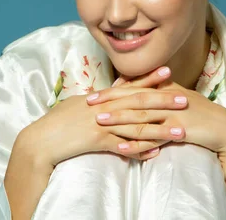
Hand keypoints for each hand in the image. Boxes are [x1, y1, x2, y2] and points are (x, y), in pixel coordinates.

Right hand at [20, 66, 181, 167]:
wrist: (41, 138)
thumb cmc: (57, 121)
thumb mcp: (78, 104)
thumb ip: (98, 98)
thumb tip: (112, 90)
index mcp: (100, 97)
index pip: (129, 86)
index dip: (149, 79)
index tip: (168, 71)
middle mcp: (103, 108)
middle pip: (138, 103)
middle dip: (163, 101)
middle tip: (185, 99)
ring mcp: (100, 124)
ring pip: (136, 126)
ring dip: (160, 129)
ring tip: (180, 131)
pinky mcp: (96, 141)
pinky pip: (122, 147)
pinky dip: (140, 151)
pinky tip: (156, 153)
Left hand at [87, 80, 225, 155]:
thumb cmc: (201, 115)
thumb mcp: (179, 98)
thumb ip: (158, 92)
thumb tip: (135, 88)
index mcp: (166, 89)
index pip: (134, 88)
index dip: (112, 91)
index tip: (93, 94)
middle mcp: (168, 98)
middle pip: (134, 98)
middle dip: (110, 101)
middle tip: (88, 104)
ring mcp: (173, 114)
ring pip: (141, 116)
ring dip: (119, 119)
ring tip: (99, 123)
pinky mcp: (179, 130)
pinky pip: (154, 138)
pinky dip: (137, 143)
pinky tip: (122, 147)